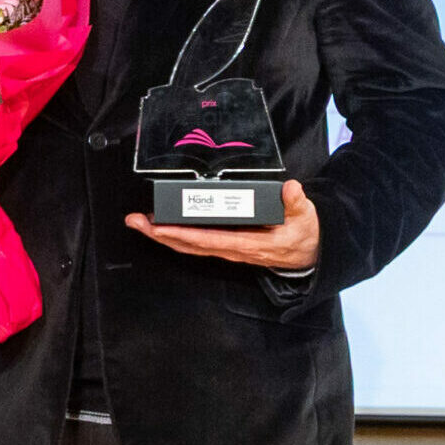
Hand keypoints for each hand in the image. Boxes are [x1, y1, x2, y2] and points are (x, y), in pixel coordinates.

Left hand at [125, 176, 321, 272]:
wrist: (308, 255)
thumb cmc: (304, 234)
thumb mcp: (306, 216)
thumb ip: (296, 202)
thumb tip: (290, 189)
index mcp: (249, 245)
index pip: (210, 240)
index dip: (183, 234)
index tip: (161, 227)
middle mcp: (232, 250)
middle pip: (190, 245)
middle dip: (160, 235)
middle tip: (135, 221)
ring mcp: (227, 250)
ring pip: (189, 246)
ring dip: (162, 236)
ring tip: (139, 222)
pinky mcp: (225, 246)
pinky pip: (195, 244)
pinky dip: (175, 236)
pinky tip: (160, 227)